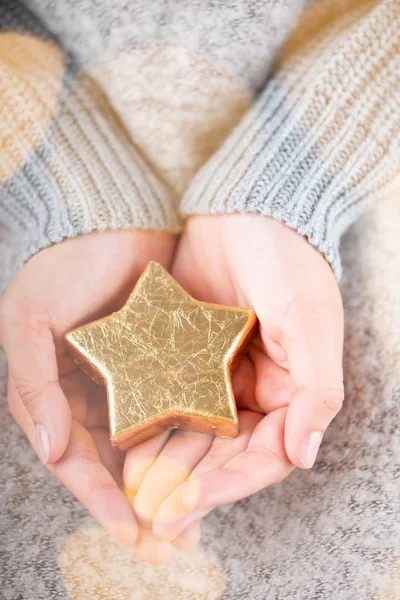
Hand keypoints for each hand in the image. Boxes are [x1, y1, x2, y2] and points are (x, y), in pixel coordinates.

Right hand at [0, 229, 175, 546]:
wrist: (112, 218)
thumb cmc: (63, 266)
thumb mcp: (30, 321)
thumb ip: (32, 385)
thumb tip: (47, 451)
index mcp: (55, 393)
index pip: (76, 459)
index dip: (100, 499)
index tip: (131, 533)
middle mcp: (93, 394)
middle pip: (115, 464)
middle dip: (141, 506)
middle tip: (172, 544)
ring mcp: (131, 380)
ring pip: (149, 444)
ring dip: (168, 482)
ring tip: (195, 520)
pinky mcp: (164, 361)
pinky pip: (176, 409)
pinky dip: (187, 441)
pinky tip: (209, 464)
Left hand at [123, 214, 343, 561]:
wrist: (245, 209)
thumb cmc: (287, 260)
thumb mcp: (310, 320)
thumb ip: (317, 388)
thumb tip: (305, 456)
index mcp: (293, 390)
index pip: (265, 455)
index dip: (229, 485)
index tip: (188, 504)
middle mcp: (257, 390)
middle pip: (224, 453)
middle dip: (190, 483)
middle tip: (150, 508)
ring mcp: (220, 375)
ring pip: (193, 432)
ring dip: (166, 460)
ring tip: (132, 484)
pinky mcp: (187, 355)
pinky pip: (169, 397)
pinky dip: (152, 421)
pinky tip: (127, 441)